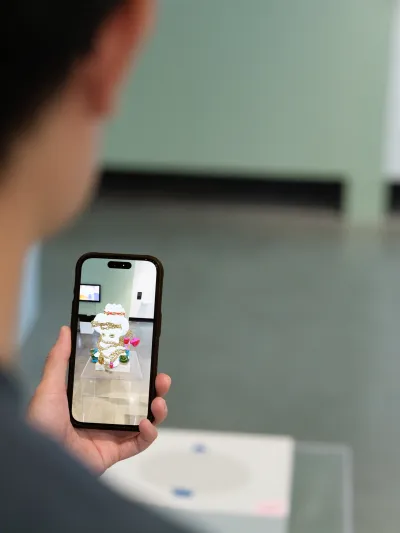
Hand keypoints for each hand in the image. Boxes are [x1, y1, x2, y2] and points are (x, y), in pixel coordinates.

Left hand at [28, 326, 169, 474]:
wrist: (38, 462)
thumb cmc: (41, 423)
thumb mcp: (49, 387)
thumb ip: (59, 359)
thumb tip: (65, 330)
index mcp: (92, 398)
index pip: (120, 382)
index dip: (136, 372)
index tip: (147, 358)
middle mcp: (105, 415)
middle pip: (138, 400)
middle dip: (155, 389)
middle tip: (162, 379)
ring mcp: (112, 434)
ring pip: (144, 421)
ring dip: (157, 411)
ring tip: (159, 402)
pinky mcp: (115, 452)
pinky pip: (138, 444)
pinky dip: (148, 434)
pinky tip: (145, 424)